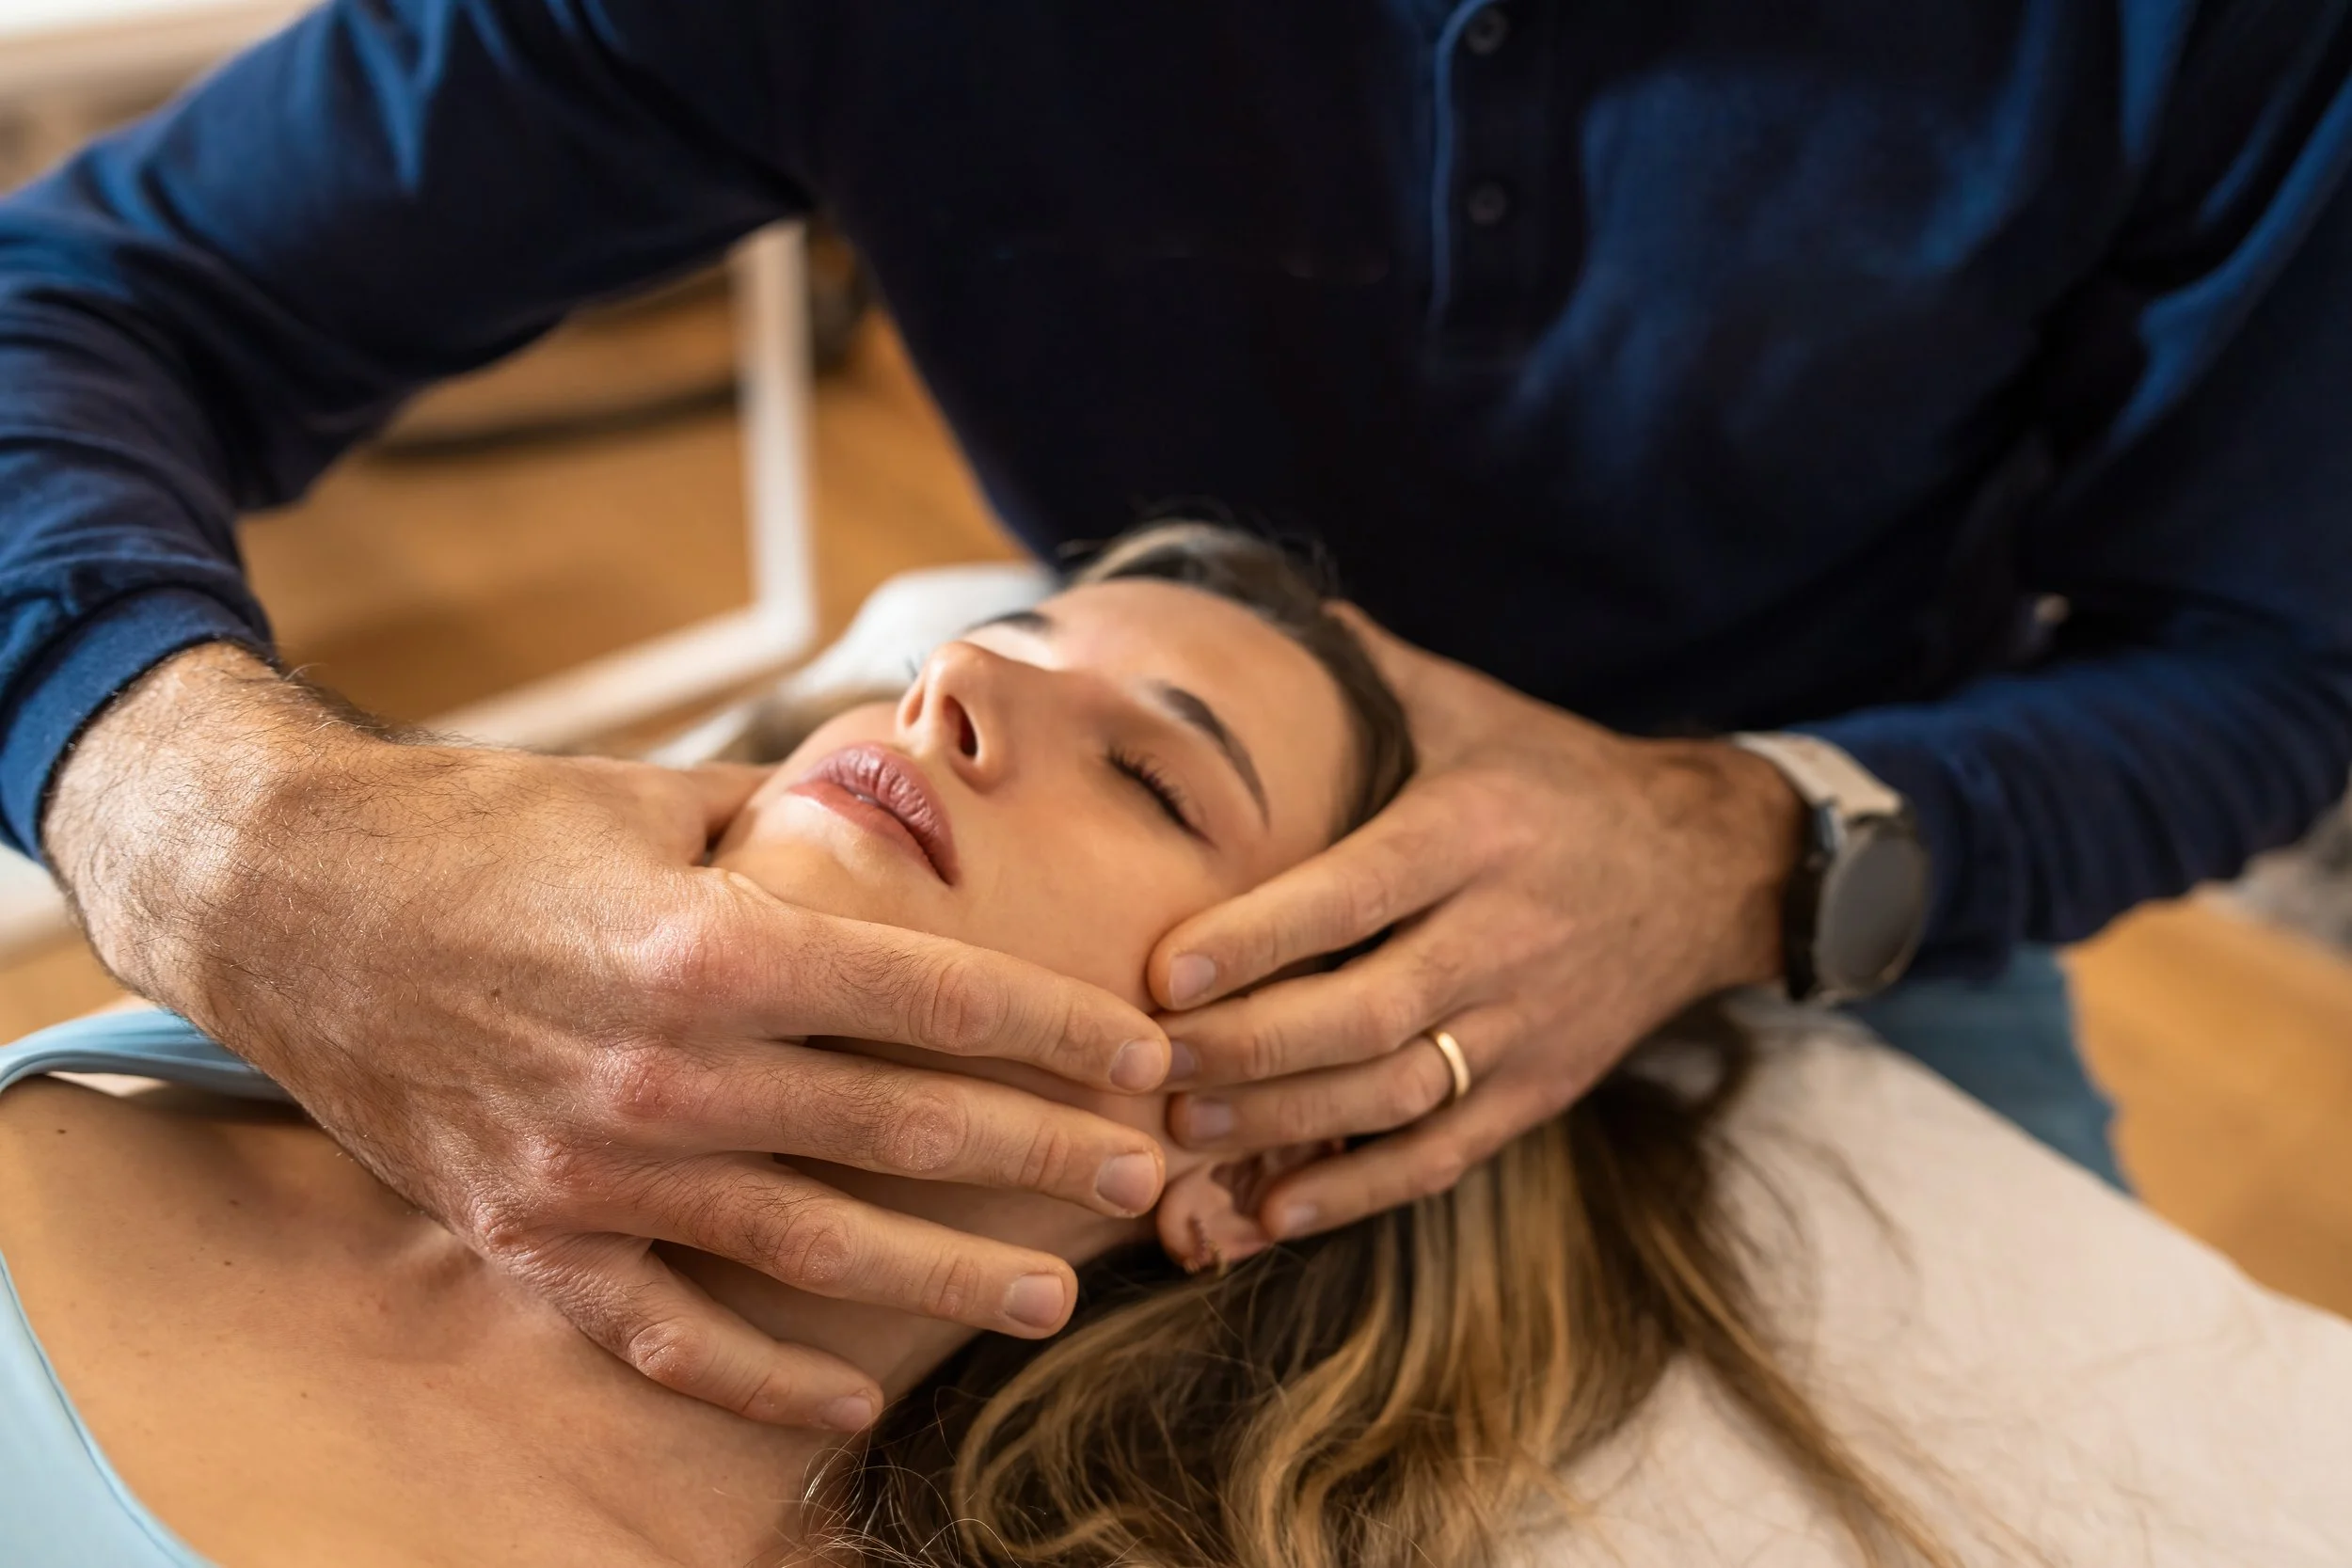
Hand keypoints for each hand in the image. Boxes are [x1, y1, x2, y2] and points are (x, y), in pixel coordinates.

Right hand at [45, 646, 1171, 1430]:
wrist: (287, 899)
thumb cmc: (486, 829)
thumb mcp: (656, 797)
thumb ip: (799, 823)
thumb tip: (924, 817)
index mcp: (710, 941)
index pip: (931, 993)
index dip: (1055, 1029)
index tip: (1144, 1056)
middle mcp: (664, 1068)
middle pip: (900, 1128)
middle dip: (1040, 1158)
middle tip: (1141, 1182)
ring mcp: (596, 1168)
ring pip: (812, 1246)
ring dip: (946, 1278)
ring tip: (1051, 1299)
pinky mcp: (531, 1235)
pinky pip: (669, 1337)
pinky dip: (767, 1377)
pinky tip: (858, 1395)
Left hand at [1147, 609, 1798, 1239]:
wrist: (1709, 868)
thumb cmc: (1555, 778)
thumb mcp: (1471, 711)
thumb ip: (1366, 670)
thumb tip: (1256, 611)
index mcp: (1474, 833)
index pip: (1358, 895)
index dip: (1260, 939)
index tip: (1165, 971)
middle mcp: (1504, 935)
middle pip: (1368, 1013)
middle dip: (1251, 1050)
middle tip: (1148, 1065)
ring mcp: (1527, 1024)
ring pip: (1397, 1094)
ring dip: (1286, 1125)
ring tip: (1185, 1134)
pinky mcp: (1541, 1089)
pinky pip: (1445, 1154)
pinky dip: (1359, 1192)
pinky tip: (1273, 1212)